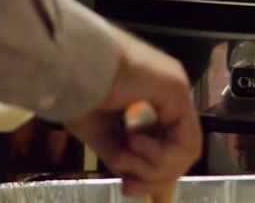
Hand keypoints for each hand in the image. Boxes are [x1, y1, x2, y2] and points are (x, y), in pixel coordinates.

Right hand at [63, 29, 200, 202]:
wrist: (70, 65)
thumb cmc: (76, 91)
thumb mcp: (99, 134)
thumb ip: (122, 156)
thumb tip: (134, 181)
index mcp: (152, 104)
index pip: (172, 147)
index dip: (159, 177)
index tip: (137, 191)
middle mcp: (170, 99)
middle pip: (181, 153)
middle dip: (155, 177)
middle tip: (129, 183)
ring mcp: (176, 93)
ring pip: (185, 151)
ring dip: (154, 166)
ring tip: (126, 153)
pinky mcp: (176, 91)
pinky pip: (183, 139)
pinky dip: (159, 154)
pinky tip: (134, 143)